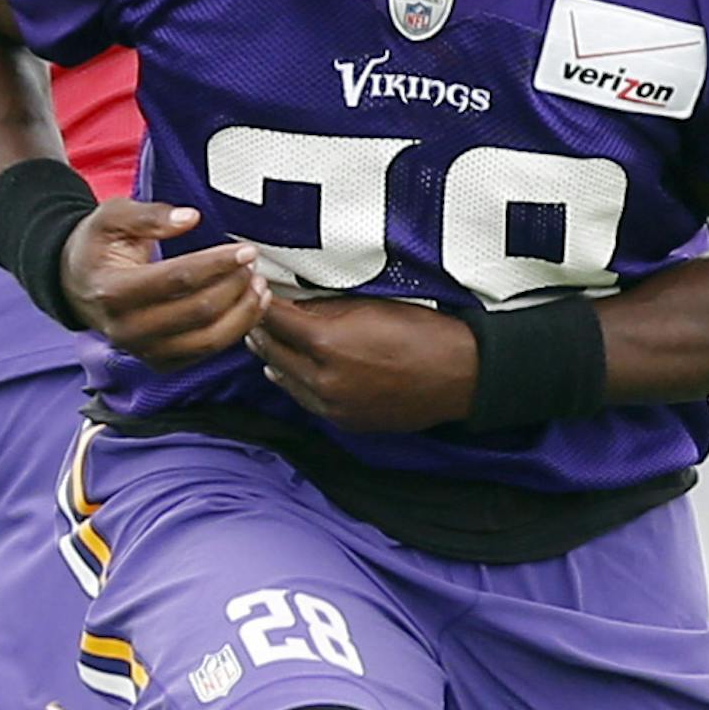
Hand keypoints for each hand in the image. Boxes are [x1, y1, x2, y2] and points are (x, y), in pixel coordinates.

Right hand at [59, 200, 270, 366]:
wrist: (77, 283)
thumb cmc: (98, 246)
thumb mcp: (112, 217)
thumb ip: (149, 215)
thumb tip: (190, 218)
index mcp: (113, 292)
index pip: (178, 279)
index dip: (217, 264)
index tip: (245, 251)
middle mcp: (126, 329)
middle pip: (198, 312)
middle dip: (234, 286)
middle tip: (252, 264)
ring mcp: (143, 351)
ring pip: (207, 340)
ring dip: (241, 313)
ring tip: (258, 285)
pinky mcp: (159, 362)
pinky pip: (205, 353)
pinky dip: (234, 332)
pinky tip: (248, 307)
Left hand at [246, 295, 478, 431]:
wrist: (459, 375)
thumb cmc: (420, 330)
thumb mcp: (368, 306)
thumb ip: (323, 308)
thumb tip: (292, 302)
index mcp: (327, 345)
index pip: (275, 319)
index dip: (261, 301)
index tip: (253, 287)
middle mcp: (323, 380)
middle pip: (273, 352)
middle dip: (260, 328)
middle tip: (249, 309)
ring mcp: (332, 406)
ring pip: (284, 381)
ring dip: (272, 358)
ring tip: (261, 339)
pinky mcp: (344, 422)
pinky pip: (306, 400)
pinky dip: (293, 383)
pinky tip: (286, 372)